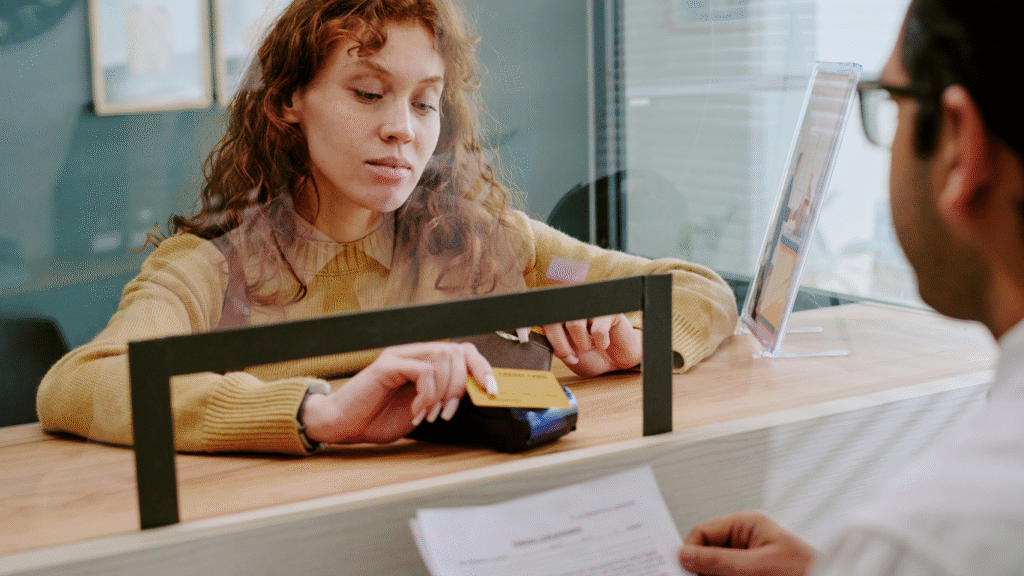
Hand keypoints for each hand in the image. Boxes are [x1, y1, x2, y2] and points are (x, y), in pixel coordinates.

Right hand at [300, 342, 495, 444]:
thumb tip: (474, 395)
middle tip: (448, 412)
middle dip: (461, 385)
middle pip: (456, 352)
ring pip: (442, 358)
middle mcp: (414, 354)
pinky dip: (426, 394)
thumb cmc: (377, 418)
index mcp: (424, 362)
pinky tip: (416, 411)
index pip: (462, 351)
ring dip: (443, 391)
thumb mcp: (421, 409)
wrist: (343, 424)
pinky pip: (422, 371)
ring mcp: (400, 356)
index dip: (482, 367)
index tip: (492, 390)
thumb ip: (443, 398)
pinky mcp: (388, 365)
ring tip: (430, 414)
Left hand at [542, 314, 641, 376]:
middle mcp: (575, 308)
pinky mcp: (609, 312)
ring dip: (582, 344)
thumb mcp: (570, 355)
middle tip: (571, 356)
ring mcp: (592, 308)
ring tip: (589, 347)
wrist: (617, 361)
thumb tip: (546, 339)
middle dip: (561, 344)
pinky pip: (599, 330)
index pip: (545, 320)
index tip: (548, 348)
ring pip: (575, 323)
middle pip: (555, 320)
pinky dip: (600, 343)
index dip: (545, 335)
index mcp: (562, 317)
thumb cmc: (592, 356)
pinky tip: (604, 343)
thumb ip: (556, 346)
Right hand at [678, 511, 814, 575]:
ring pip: (717, 568)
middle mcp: (747, 539)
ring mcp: (750, 558)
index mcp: (747, 524)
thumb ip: (719, 561)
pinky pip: (729, 574)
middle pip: (708, 552)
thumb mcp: (757, 566)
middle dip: (704, 568)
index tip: (682, 570)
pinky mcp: (754, 572)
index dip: (690, 551)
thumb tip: (686, 555)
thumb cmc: (808, 571)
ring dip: (716, 575)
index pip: (703, 532)